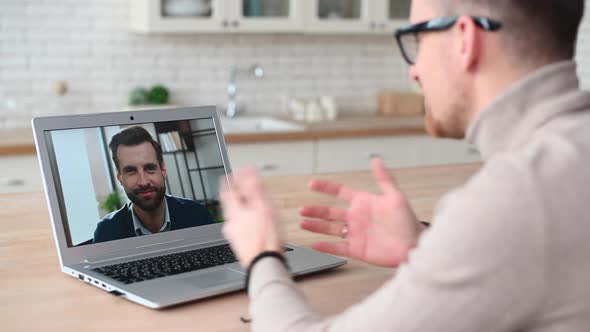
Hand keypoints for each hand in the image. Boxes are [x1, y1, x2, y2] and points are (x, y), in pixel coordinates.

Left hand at [220, 167, 282, 266]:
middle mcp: (230, 223)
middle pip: (230, 204)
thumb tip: (248, 171)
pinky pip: (241, 228)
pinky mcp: (240, 246)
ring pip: (236, 217)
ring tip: (254, 207)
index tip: (231, 174)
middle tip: (244, 189)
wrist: (265, 263)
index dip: (229, 180)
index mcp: (234, 211)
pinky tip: (256, 226)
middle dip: (238, 195)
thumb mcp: (264, 206)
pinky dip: (247, 222)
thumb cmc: (266, 238)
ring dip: (244, 209)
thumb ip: (254, 188)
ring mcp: (234, 235)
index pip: (227, 190)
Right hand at [300, 158, 419, 267]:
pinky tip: (315, 244)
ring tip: (303, 223)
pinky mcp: (357, 249)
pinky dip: (326, 246)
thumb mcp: (395, 196)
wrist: (414, 245)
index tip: (312, 184)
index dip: (326, 188)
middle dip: (315, 210)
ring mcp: (356, 233)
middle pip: (330, 212)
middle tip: (302, 209)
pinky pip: (338, 247)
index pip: (340, 192)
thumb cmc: (407, 221)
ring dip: (316, 226)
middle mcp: (357, 217)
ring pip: (330, 229)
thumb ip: (384, 178)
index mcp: (364, 202)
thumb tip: (376, 159)